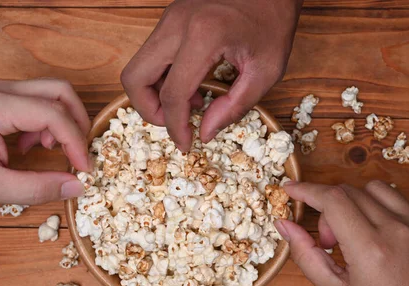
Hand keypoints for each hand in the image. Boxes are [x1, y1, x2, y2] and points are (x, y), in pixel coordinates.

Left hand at [0, 78, 91, 206]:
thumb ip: (36, 189)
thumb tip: (76, 188)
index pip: (53, 114)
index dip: (76, 142)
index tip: (83, 169)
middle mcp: (0, 91)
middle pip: (59, 91)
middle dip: (77, 123)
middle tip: (77, 154)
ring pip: (50, 94)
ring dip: (60, 123)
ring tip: (46, 152)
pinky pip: (35, 102)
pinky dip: (44, 124)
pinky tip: (27, 148)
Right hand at [121, 0, 301, 150]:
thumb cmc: (274, 22)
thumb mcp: (266, 71)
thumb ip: (234, 106)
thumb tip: (204, 133)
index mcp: (203, 35)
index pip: (173, 93)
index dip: (175, 126)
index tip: (186, 144)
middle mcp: (176, 24)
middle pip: (134, 77)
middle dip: (149, 110)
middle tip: (175, 123)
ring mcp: (169, 18)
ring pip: (137, 66)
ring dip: (153, 94)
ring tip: (189, 104)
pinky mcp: (169, 17)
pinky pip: (150, 55)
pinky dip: (161, 78)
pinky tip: (191, 85)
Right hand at [276, 181, 408, 285]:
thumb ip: (305, 254)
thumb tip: (283, 223)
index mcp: (372, 250)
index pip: (332, 199)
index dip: (306, 190)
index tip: (291, 190)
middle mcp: (400, 232)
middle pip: (350, 192)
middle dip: (329, 209)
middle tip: (329, 242)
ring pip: (375, 190)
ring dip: (356, 204)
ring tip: (357, 237)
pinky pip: (401, 203)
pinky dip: (381, 212)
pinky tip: (380, 240)